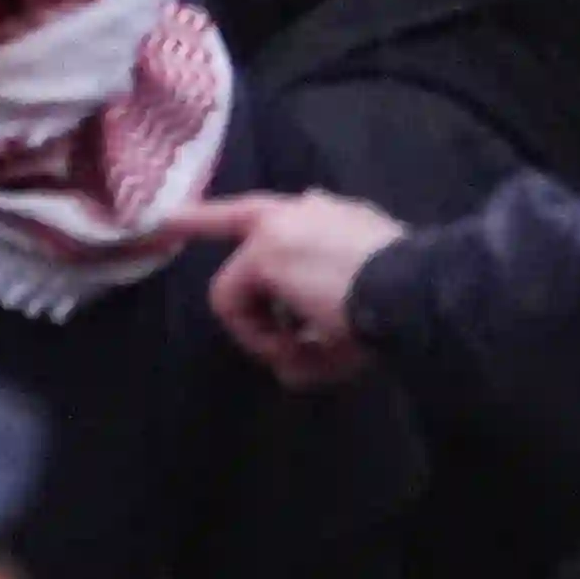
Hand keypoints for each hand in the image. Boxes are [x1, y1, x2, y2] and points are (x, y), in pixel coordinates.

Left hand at [162, 192, 411, 386]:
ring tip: (295, 351)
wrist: (411, 291)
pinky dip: (256, 334)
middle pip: (245, 218)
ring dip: (261, 326)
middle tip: (168, 221)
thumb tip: (285, 368)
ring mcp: (282, 226)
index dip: (258, 215)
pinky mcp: (263, 251)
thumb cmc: (397, 307)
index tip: (216, 210)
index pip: (297, 211)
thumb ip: (318, 342)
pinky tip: (290, 345)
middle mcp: (310, 210)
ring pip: (242, 285)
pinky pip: (235, 304)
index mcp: (343, 221)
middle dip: (201, 217)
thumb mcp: (358, 325)